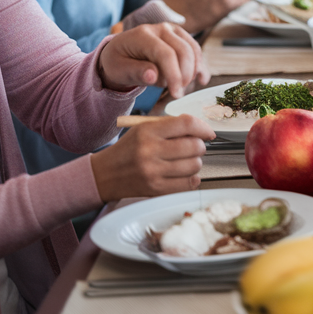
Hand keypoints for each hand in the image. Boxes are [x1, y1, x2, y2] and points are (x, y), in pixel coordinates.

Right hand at [90, 114, 215, 200]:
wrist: (104, 175)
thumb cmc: (128, 150)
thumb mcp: (143, 130)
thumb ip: (170, 126)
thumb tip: (201, 129)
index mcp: (148, 131)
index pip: (186, 124)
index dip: (203, 127)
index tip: (208, 132)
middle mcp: (150, 151)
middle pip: (194, 146)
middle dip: (199, 146)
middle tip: (193, 148)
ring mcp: (153, 172)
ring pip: (194, 165)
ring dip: (195, 162)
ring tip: (185, 161)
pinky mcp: (156, 189)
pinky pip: (188, 184)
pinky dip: (192, 178)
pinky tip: (184, 174)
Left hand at [97, 23, 207, 98]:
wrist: (120, 52)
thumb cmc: (118, 62)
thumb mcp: (119, 71)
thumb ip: (135, 72)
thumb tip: (152, 76)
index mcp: (143, 35)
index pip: (165, 54)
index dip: (174, 75)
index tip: (176, 94)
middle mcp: (161, 28)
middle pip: (183, 51)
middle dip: (184, 75)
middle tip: (178, 93)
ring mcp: (173, 30)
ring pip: (193, 50)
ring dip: (192, 71)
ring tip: (182, 87)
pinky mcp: (181, 36)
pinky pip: (195, 50)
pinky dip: (200, 65)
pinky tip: (202, 79)